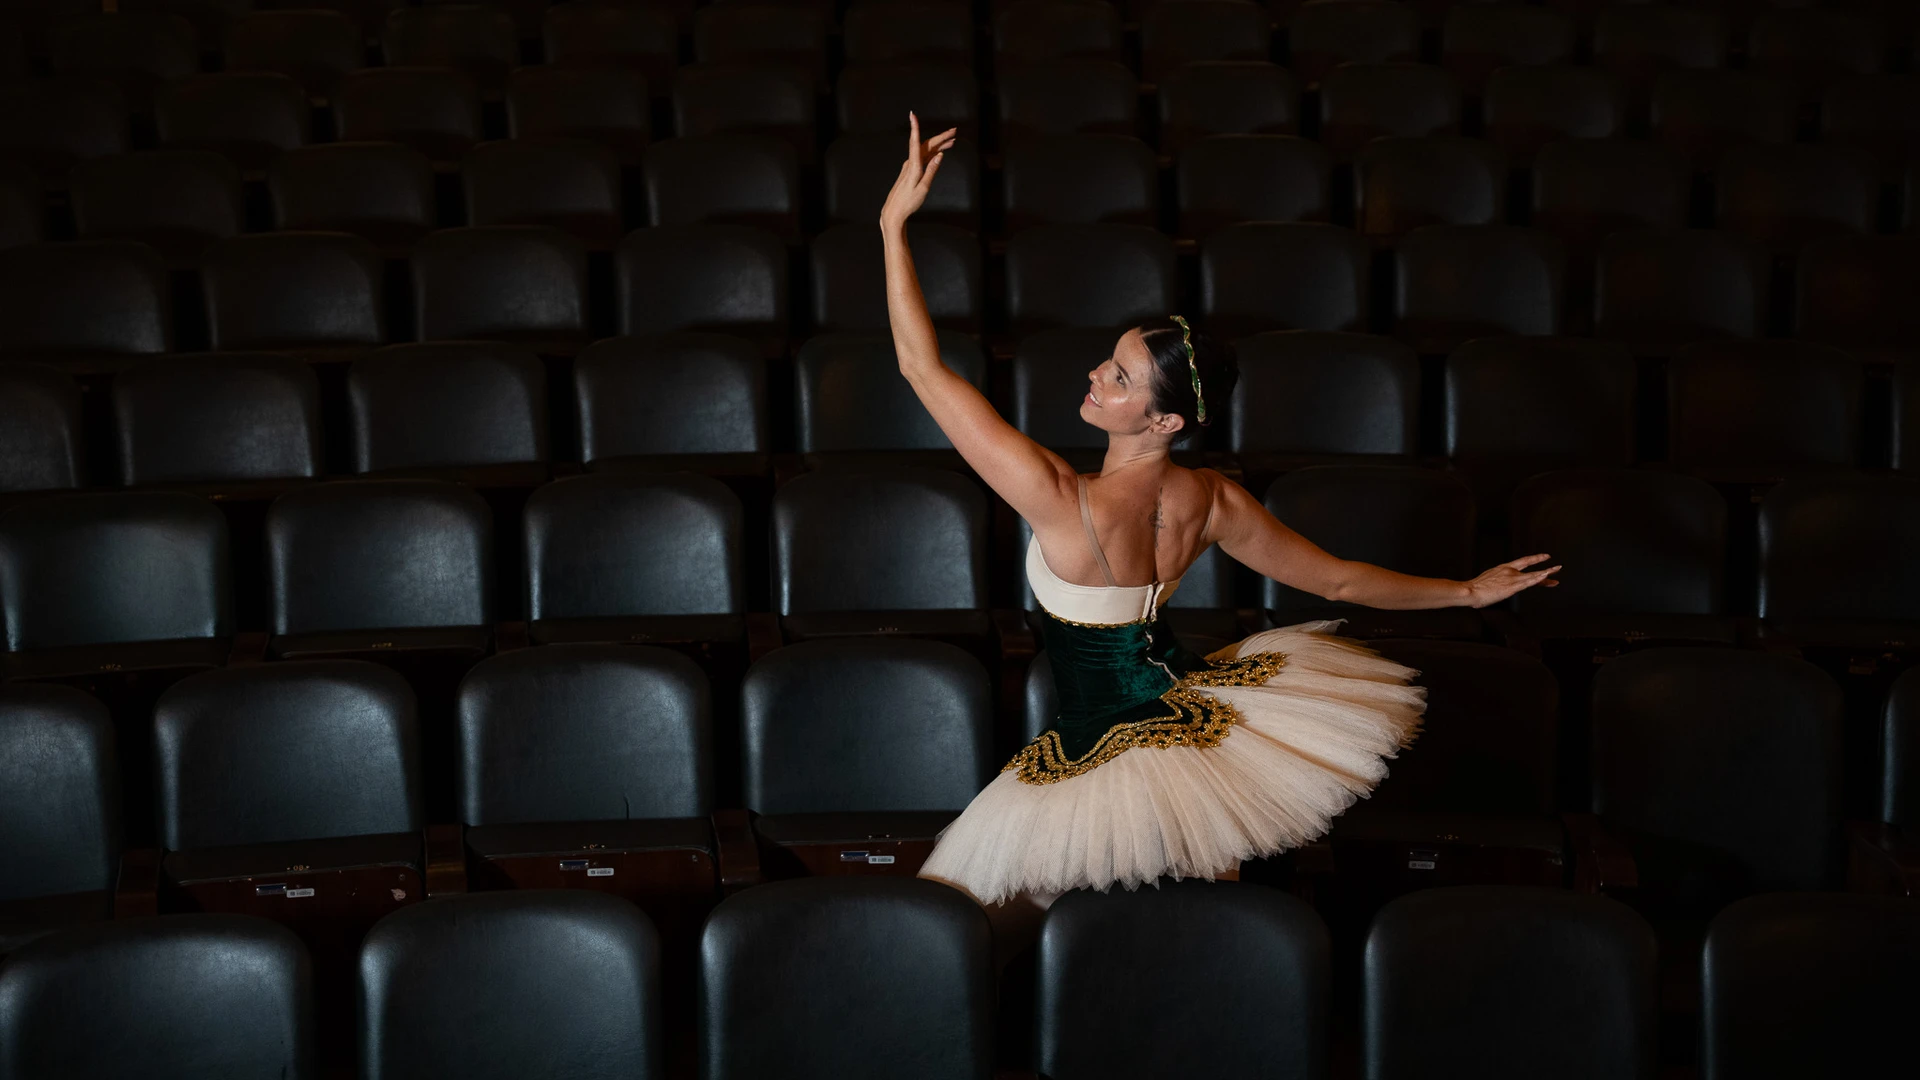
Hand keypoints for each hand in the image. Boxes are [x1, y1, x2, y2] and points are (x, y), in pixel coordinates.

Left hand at [879, 111, 957, 230]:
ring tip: (952, 141)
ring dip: (939, 144)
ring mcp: (910, 166)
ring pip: (926, 150)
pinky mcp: (911, 170)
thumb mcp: (924, 188)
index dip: (915, 127)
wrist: (894, 211)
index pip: (915, 142)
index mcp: (913, 166)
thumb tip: (940, 155)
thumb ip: (932, 170)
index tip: (913, 115)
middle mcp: (910, 163)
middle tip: (954, 131)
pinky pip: (923, 157)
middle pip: (926, 145)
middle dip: (941, 136)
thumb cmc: (908, 202)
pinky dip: (933, 152)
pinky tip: (941, 152)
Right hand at [1462, 553, 1560, 608]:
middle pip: (1531, 569)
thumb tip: (1497, 585)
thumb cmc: (1475, 588)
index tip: (1544, 557)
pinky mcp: (1512, 587)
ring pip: (1533, 575)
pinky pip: (1528, 582)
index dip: (1535, 559)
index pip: (1523, 561)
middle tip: (1557, 567)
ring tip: (1557, 571)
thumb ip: (1495, 580)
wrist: (1470, 590)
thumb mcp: (1487, 580)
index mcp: (1503, 568)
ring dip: (1546, 573)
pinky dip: (1538, 578)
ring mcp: (1511, 578)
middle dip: (1545, 568)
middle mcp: (1509, 571)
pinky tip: (1546, 576)